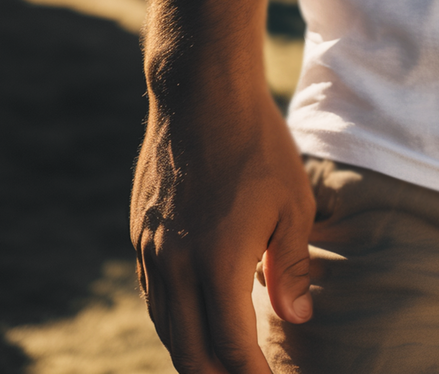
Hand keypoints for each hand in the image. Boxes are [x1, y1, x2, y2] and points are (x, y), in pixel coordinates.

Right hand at [132, 84, 314, 371]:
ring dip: (193, 353)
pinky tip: (194, 319)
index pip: (232, 350)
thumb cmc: (257, 144)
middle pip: (190, 353)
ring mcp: (152, 252)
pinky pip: (154, 296)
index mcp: (218, 265)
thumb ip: (292, 267)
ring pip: (167, 328)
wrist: (200, 92)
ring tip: (221, 362)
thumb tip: (297, 318)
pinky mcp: (140, 234)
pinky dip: (174, 320)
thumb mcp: (292, 203)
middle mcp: (176, 267)